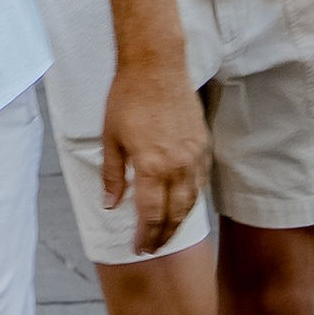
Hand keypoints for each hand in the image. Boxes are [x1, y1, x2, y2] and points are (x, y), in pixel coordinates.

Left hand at [99, 56, 208, 255]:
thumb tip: (111, 206)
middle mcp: (177, 166)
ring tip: (168, 232)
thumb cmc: (128, 98)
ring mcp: (194, 156)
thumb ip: (113, 176)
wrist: (156, 66)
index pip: (151, 214)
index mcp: (151, 166)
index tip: (139, 248)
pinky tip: (185, 203)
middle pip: (174, 214)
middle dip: (163, 235)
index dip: (146, 236)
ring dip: (180, 221)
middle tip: (153, 248)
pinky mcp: (203, 145)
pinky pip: (202, 181)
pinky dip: (194, 198)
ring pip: (192, 201)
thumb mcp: (110, 138)